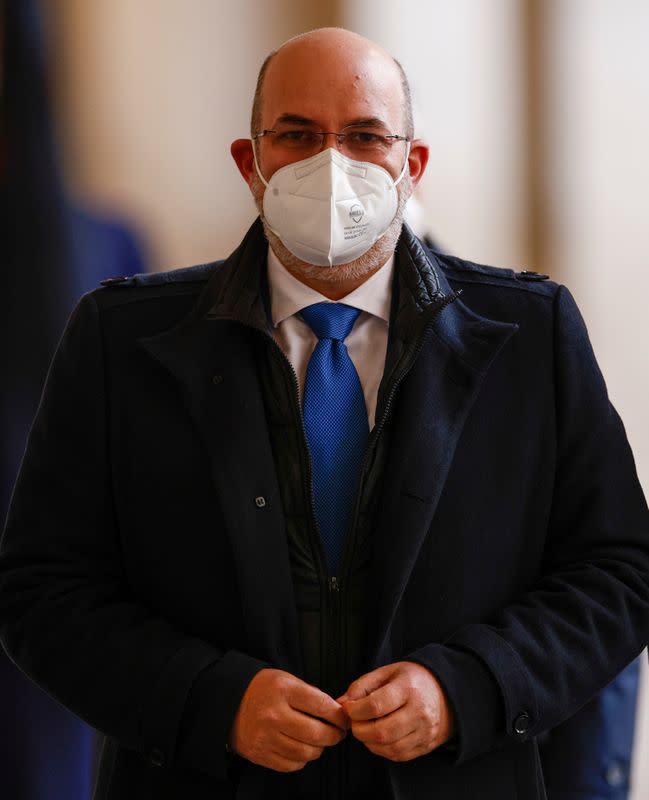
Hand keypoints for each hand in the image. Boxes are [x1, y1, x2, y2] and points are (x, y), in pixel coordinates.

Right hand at [229, 668, 347, 771]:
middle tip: (338, 733)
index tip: (344, 718)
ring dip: (319, 749)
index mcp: (283, 691)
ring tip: (320, 741)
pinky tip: (302, 749)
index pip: (321, 705)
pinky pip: (291, 765)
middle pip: (316, 733)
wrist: (229, 702)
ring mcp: (266, 737)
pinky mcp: (260, 754)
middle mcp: (274, 715)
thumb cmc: (263, 689)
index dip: (338, 715)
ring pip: (306, 753)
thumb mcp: (286, 680)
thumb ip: (311, 695)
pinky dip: (302, 760)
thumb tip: (336, 712)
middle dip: (334, 735)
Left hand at [337, 661, 454, 761]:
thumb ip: (362, 686)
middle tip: (355, 720)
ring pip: (388, 747)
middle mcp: (419, 712)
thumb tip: (342, 703)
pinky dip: (381, 749)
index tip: (348, 708)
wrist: (446, 692)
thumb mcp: (387, 672)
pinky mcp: (425, 746)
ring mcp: (424, 732)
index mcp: (408, 688)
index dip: (355, 710)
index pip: (375, 706)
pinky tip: (378, 737)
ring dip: (368, 741)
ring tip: (366, 727)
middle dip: (359, 729)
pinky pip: (397, 755)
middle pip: (380, 732)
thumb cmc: (413, 680)